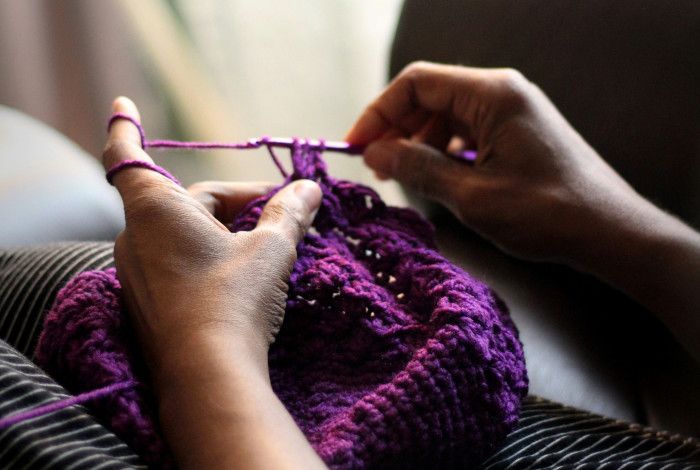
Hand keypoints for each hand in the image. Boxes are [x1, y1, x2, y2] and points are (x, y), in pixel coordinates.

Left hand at [103, 97, 325, 468]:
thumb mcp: (270, 250)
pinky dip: (211, 258)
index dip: (126, 127)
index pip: (130, 156)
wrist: (209, 374)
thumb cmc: (234, 299)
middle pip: (188, 201)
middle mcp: (137, 238)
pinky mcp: (150, 303)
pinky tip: (246, 276)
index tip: (123, 103)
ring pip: (187, 235)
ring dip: (227, 231)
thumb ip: (289, 214)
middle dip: (236, 202)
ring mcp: (139, 274)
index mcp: (157, 210)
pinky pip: (180, 263)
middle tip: (282, 213)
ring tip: (271, 246)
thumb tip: (310, 188)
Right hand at [347, 62, 699, 361]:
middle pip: (430, 96)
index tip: (356, 146)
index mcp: (492, 94)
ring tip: (404, 178)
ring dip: (419, 142)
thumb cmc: (547, 213)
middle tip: (376, 168)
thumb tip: (375, 153)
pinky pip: (468, 130)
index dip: (379, 113)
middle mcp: (502, 92)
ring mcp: (512, 110)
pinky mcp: (518, 131)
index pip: (417, 83)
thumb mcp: (472, 195)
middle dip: (397, 129)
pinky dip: (444, 151)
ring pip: (446, 115)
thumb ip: (418, 169)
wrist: (610, 232)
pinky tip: (439, 179)